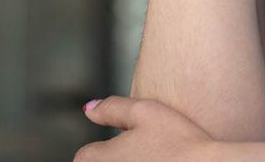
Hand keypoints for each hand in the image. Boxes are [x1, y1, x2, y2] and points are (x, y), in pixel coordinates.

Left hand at [74, 95, 218, 161]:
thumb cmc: (180, 142)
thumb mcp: (146, 112)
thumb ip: (112, 108)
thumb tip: (89, 109)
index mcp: (99, 160)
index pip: (84, 157)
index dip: (103, 150)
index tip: (126, 147)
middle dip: (115, 161)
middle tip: (142, 156)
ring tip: (155, 161)